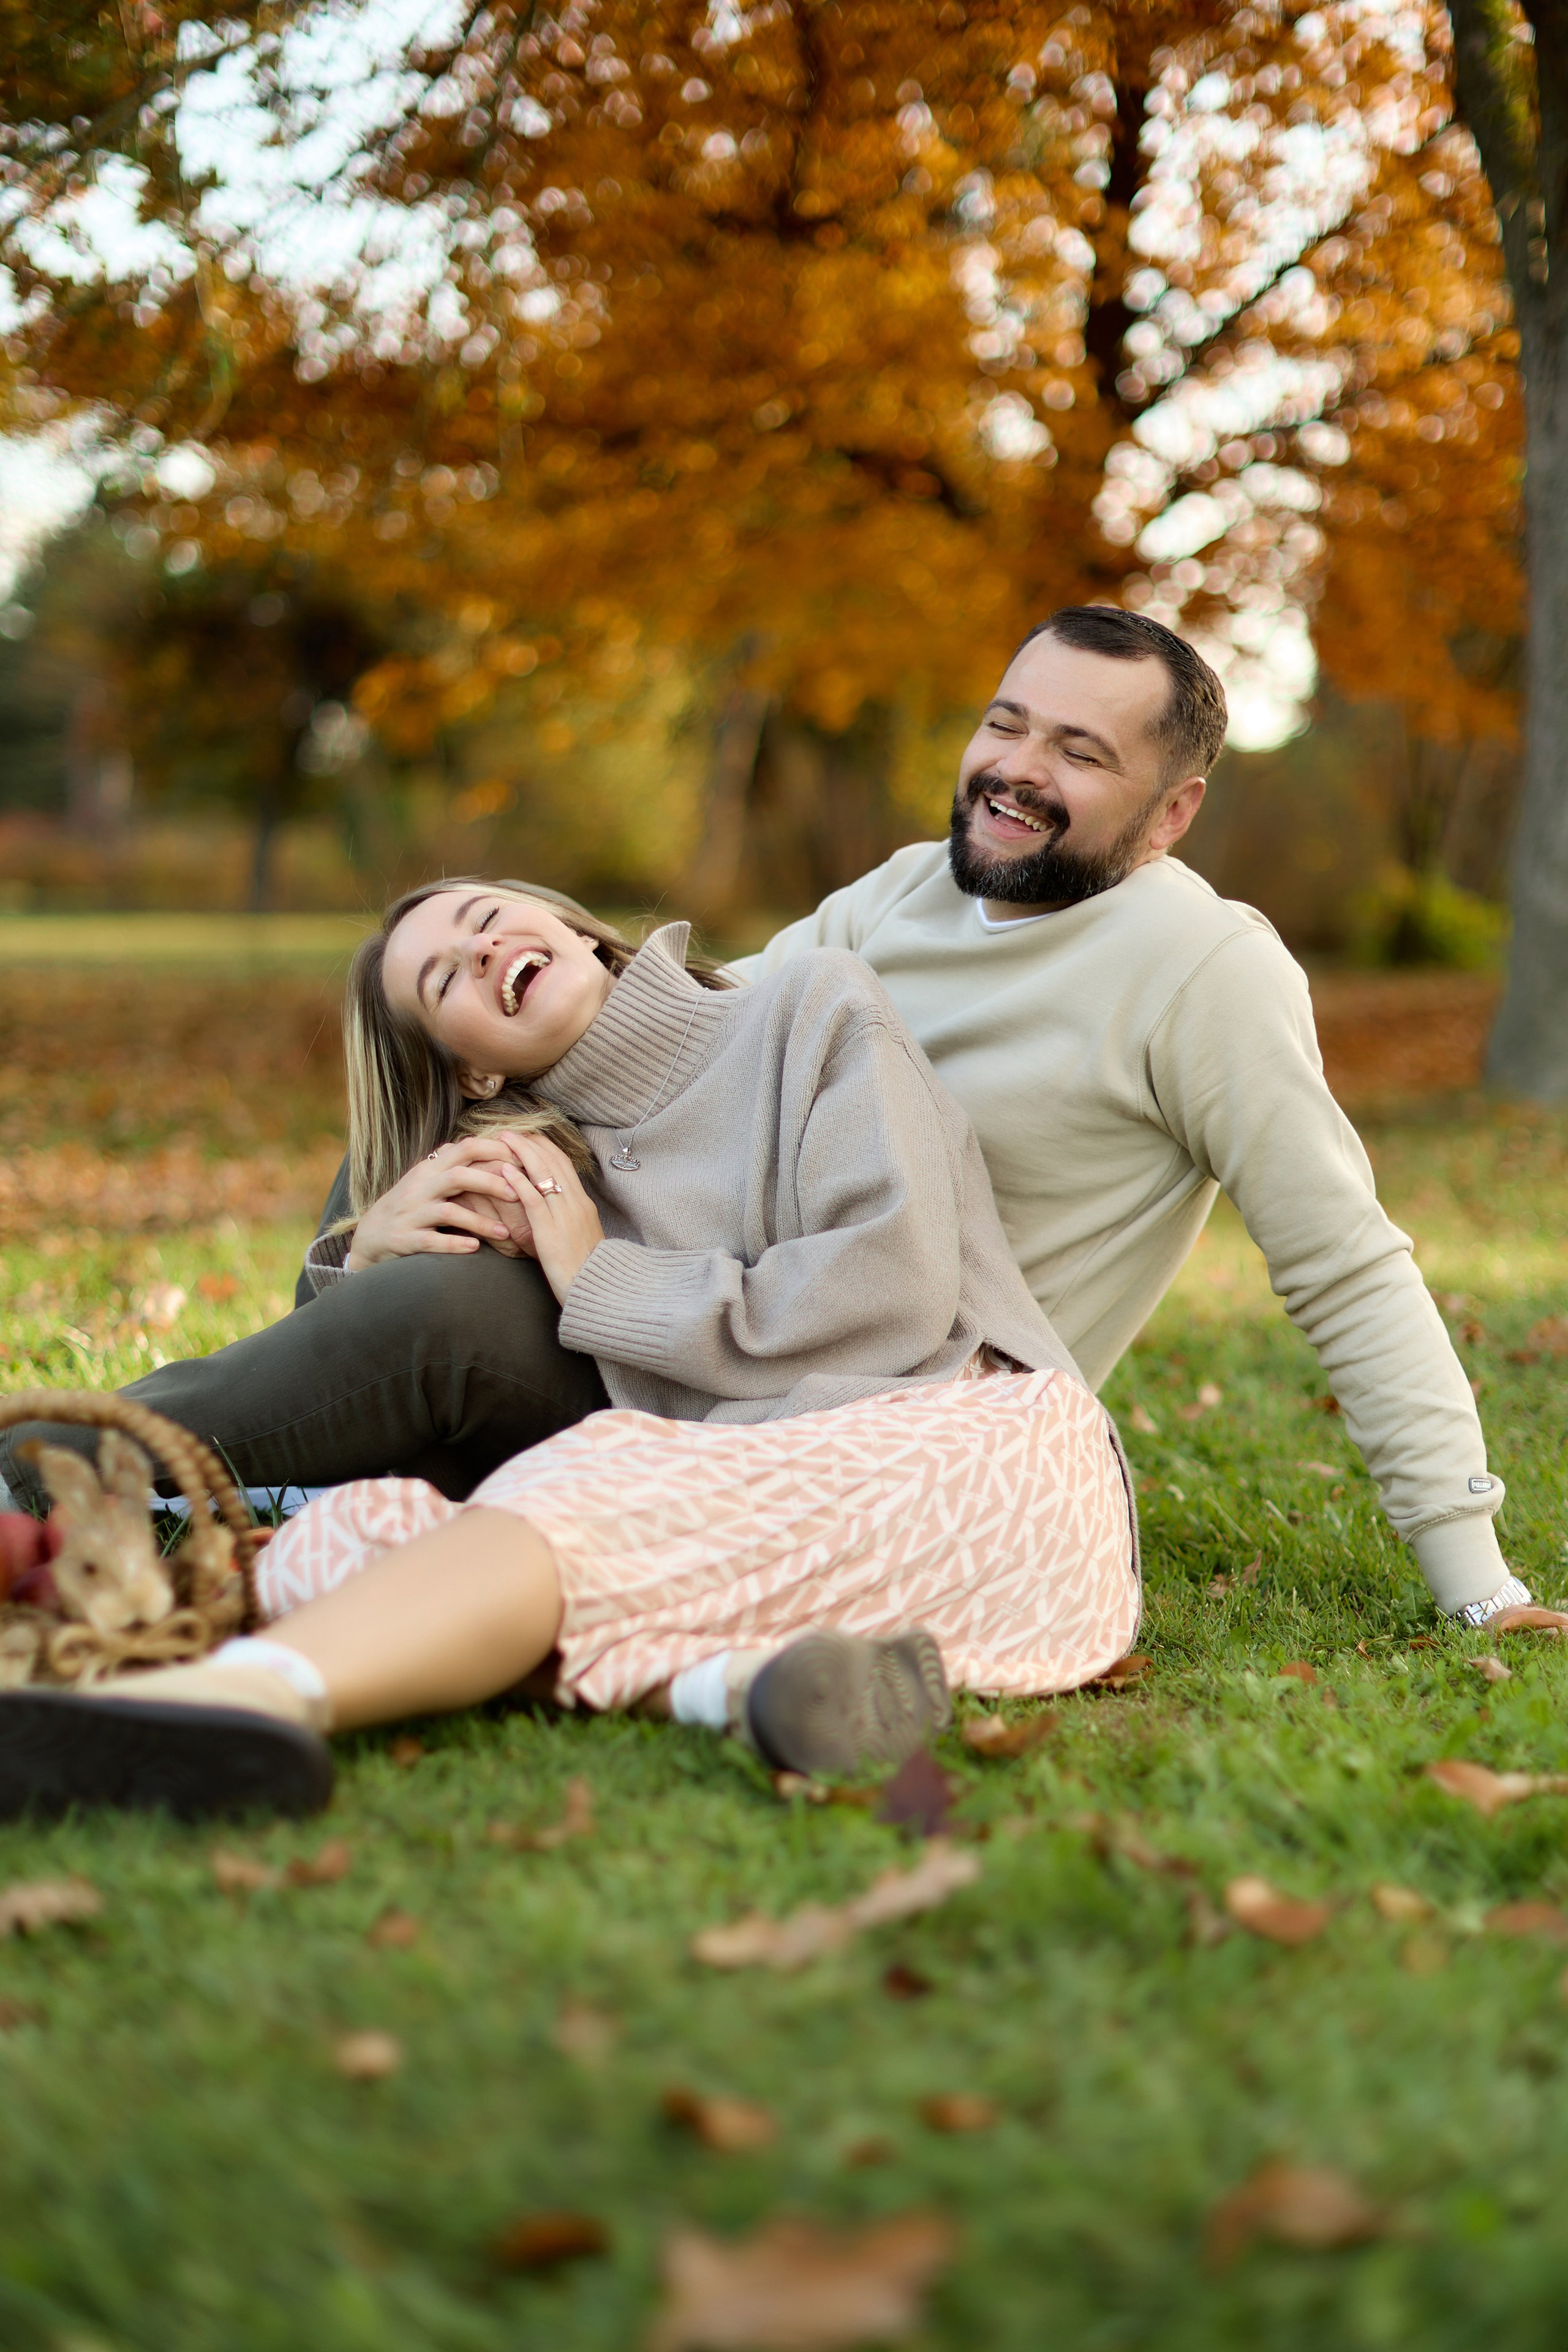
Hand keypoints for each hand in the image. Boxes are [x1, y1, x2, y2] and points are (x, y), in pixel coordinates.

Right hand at [347, 1136, 531, 1270]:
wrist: (368, 1237)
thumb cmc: (406, 1207)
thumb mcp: (424, 1180)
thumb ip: (448, 1164)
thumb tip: (475, 1141)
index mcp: (429, 1170)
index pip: (464, 1148)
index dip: (494, 1150)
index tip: (522, 1160)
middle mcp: (419, 1188)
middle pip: (459, 1176)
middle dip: (492, 1183)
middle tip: (520, 1195)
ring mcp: (410, 1214)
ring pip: (448, 1211)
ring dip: (480, 1221)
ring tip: (505, 1233)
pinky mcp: (404, 1239)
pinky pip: (431, 1240)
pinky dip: (454, 1243)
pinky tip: (474, 1248)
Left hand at [497, 1130, 603, 1304]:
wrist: (598, 1292)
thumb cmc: (588, 1271)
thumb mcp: (582, 1239)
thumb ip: (570, 1221)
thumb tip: (558, 1211)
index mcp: (584, 1205)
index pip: (565, 1165)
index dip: (546, 1148)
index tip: (529, 1137)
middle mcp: (576, 1204)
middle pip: (554, 1163)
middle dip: (532, 1144)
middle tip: (511, 1131)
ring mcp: (565, 1216)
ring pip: (544, 1175)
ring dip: (522, 1154)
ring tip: (504, 1140)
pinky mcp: (550, 1232)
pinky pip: (534, 1200)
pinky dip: (519, 1181)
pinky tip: (505, 1169)